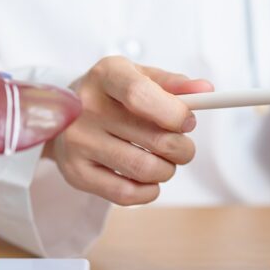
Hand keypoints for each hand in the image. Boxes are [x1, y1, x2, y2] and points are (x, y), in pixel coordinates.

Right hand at [45, 56, 212, 204]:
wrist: (63, 114)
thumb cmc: (111, 95)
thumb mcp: (139, 77)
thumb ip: (174, 84)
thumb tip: (206, 91)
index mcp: (105, 75)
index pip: (140, 95)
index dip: (174, 113)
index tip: (188, 123)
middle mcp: (85, 108)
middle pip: (154, 139)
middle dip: (182, 148)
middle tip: (182, 148)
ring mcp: (77, 143)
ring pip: (145, 169)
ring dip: (167, 170)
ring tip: (163, 162)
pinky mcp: (75, 173)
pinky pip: (126, 194)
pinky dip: (149, 191)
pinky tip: (147, 179)